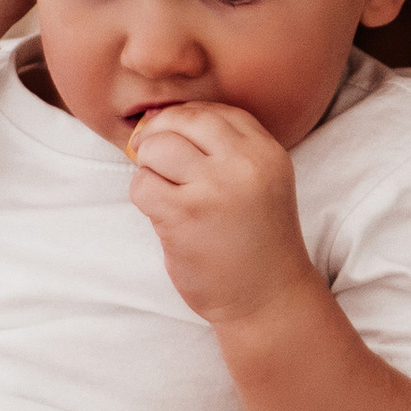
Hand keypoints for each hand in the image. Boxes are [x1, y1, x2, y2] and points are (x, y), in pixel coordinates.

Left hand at [128, 103, 315, 327]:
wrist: (268, 298)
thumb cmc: (256, 240)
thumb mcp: (260, 182)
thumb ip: (227, 150)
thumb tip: (162, 121)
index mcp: (267, 152)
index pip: (215, 112)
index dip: (186, 121)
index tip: (176, 142)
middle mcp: (244, 164)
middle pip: (181, 120)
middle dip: (159, 136)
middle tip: (153, 158)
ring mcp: (214, 189)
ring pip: (155, 149)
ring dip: (149, 169)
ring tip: (163, 192)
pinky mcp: (184, 216)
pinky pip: (142, 186)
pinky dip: (143, 196)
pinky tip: (162, 214)